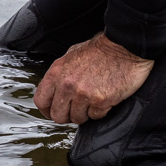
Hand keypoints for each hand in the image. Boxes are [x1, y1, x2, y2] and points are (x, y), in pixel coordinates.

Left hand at [34, 33, 152, 124]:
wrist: (124, 47)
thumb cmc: (100, 50)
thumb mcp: (72, 55)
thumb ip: (61, 73)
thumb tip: (54, 90)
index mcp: (57, 72)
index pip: (40, 101)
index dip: (47, 110)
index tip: (53, 111)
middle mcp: (67, 84)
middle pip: (58, 115)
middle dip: (66, 115)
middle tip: (75, 109)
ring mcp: (83, 94)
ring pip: (77, 119)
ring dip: (85, 113)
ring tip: (92, 100)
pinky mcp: (100, 101)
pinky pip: (95, 116)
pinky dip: (100, 111)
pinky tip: (104, 98)